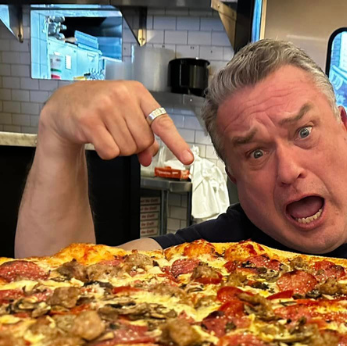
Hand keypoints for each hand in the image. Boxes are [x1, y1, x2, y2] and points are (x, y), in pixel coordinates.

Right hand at [38, 81, 193, 165]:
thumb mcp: (125, 115)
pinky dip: (106, 152)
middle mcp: (122, 96)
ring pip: (128, 148)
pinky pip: (111, 152)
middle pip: (144, 140)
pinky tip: (97, 138)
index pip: (162, 122)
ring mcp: (105, 107)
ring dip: (119, 148)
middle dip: (134, 145)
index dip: (176, 143)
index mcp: (137, 92)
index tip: (188, 158)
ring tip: (106, 133)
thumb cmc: (99, 109)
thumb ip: (144, 135)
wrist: (64, 106)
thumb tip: (151, 156)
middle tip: (117, 133)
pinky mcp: (89, 121)